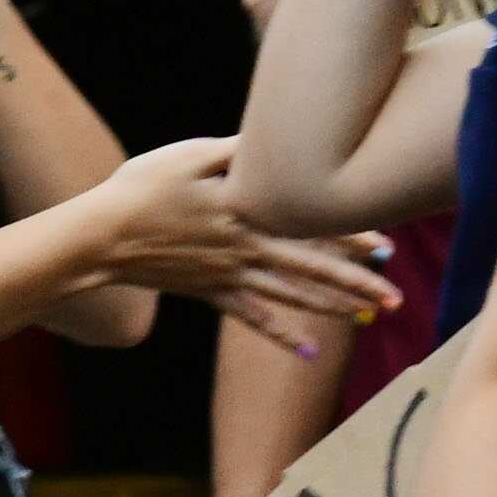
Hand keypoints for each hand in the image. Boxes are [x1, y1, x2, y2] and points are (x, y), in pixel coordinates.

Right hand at [88, 138, 398, 354]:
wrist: (100, 238)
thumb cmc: (141, 188)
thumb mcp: (187, 156)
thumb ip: (233, 152)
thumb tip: (272, 143)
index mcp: (243, 213)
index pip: (306, 225)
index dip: (347, 235)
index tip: (385, 245)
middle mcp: (244, 250)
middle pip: (310, 269)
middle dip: (355, 284)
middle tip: (396, 299)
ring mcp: (229, 277)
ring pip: (290, 296)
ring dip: (332, 308)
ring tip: (370, 318)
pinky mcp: (212, 293)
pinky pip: (254, 319)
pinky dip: (282, 336)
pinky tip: (311, 353)